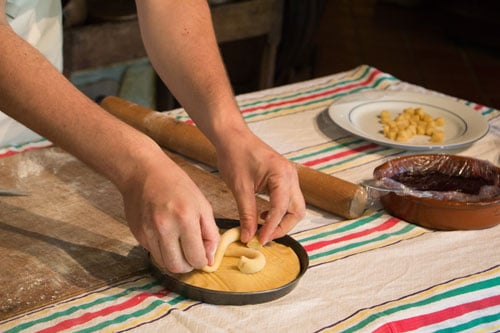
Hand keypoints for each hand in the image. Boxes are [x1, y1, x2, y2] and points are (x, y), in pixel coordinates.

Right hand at [119, 152, 219, 272]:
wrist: (143, 172)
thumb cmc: (176, 184)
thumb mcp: (202, 204)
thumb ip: (210, 233)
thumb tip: (210, 258)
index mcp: (185, 219)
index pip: (196, 258)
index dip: (203, 261)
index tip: (203, 255)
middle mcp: (165, 228)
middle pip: (177, 267)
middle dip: (188, 265)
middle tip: (192, 255)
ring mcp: (148, 232)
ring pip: (164, 264)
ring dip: (175, 260)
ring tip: (180, 246)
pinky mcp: (138, 234)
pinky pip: (153, 253)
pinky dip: (163, 250)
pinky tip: (167, 236)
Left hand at [216, 130, 304, 243]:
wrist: (232, 137)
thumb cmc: (235, 154)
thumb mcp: (239, 188)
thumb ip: (247, 214)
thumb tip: (249, 236)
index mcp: (282, 175)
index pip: (281, 209)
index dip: (271, 228)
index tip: (260, 240)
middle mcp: (291, 175)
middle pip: (297, 211)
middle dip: (282, 227)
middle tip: (264, 237)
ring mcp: (289, 176)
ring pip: (295, 207)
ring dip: (282, 220)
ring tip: (263, 228)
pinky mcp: (284, 178)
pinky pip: (288, 200)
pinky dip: (279, 211)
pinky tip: (263, 214)